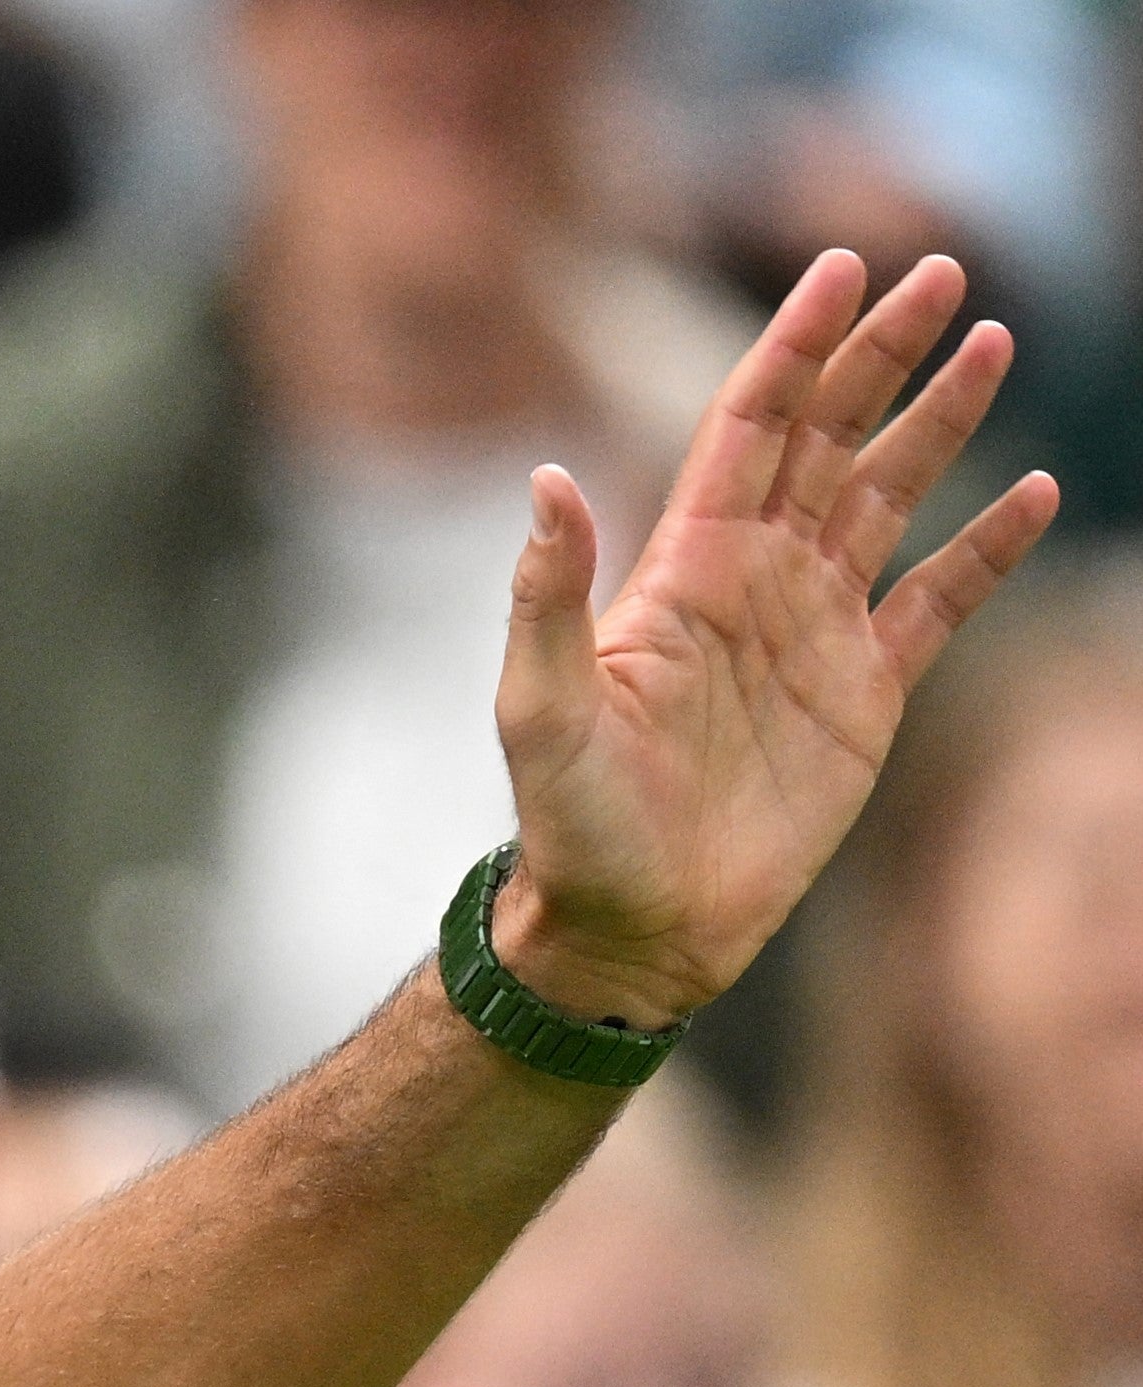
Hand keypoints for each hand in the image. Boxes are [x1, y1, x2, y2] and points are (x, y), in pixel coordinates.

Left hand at [490, 248, 1056, 1028]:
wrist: (633, 925)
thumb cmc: (572, 825)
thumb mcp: (542, 708)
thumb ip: (548, 595)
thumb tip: (545, 479)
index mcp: (684, 569)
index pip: (748, 427)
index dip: (794, 346)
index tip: (839, 270)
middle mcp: (754, 582)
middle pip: (829, 437)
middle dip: (882, 353)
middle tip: (943, 271)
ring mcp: (814, 630)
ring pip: (890, 495)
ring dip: (942, 420)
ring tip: (996, 340)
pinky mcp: (865, 693)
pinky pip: (939, 601)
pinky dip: (987, 547)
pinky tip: (1033, 490)